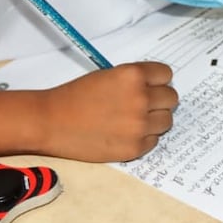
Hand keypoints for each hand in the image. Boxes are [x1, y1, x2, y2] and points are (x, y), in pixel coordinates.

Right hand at [40, 61, 178, 160]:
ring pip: (166, 121)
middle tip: (141, 104)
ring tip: (133, 120)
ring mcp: (139, 125)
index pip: (166, 75)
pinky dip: (143, 138)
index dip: (157, 80)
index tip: (149, 86)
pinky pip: (154, 141)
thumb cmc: (75, 96)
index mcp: (133, 76)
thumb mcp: (108, 76)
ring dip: (154, 120)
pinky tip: (125, 134)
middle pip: (171, 98)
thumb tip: (155, 87)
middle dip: (158, 100)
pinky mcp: (135, 148)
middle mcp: (140, 99)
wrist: (51, 122)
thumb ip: (133, 80)